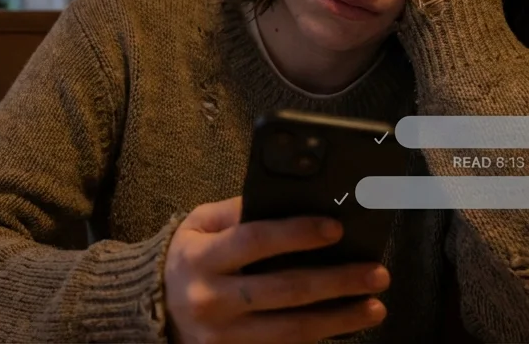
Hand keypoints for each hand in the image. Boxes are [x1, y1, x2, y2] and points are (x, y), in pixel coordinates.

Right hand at [164, 197, 389, 343]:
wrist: (152, 310)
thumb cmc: (186, 259)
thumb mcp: (198, 226)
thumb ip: (237, 211)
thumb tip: (292, 199)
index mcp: (200, 258)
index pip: (255, 242)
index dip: (297, 234)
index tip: (336, 229)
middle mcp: (210, 299)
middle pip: (285, 290)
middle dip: (337, 281)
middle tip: (376, 272)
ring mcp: (223, 337)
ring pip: (292, 330)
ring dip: (340, 318)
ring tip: (375, 306)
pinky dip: (319, 338)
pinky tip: (345, 324)